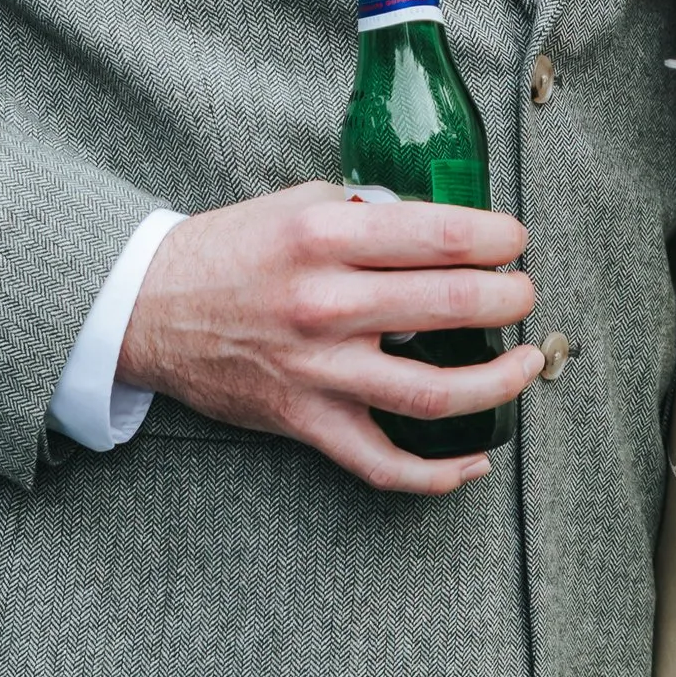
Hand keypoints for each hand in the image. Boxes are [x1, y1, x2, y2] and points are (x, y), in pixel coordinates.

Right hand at [121, 183, 540, 494]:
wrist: (150, 306)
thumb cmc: (232, 250)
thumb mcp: (299, 202)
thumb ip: (369, 212)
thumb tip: (440, 226)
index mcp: (326, 236)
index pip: (440, 236)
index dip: (497, 239)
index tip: (516, 241)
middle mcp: (326, 303)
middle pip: (452, 305)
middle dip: (509, 299)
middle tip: (524, 294)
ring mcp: (317, 370)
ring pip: (433, 393)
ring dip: (497, 383)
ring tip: (526, 365)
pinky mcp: (305, 421)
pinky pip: (381, 463)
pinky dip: (437, 474)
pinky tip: (476, 460)